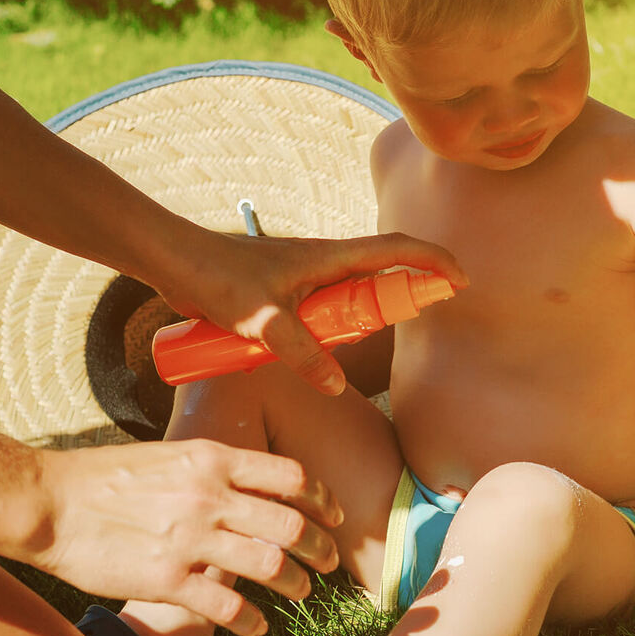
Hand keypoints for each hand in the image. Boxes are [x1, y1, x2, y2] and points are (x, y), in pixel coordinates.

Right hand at [27, 439, 342, 635]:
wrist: (50, 503)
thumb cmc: (106, 476)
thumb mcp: (171, 455)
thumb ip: (214, 469)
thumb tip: (253, 485)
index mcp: (212, 459)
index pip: (291, 478)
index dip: (322, 500)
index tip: (333, 516)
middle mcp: (209, 496)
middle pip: (290, 525)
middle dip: (320, 547)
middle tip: (328, 560)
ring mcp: (190, 539)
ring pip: (269, 565)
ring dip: (294, 583)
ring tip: (300, 591)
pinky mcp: (167, 580)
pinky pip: (227, 606)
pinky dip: (252, 620)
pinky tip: (258, 626)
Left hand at [153, 228, 467, 394]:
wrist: (174, 262)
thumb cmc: (216, 277)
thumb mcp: (263, 320)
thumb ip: (301, 352)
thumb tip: (337, 384)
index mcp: (328, 257)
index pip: (396, 250)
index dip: (433, 261)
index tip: (460, 281)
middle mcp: (323, 264)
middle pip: (382, 274)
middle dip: (410, 291)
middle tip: (426, 315)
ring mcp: (305, 279)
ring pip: (352, 297)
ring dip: (368, 315)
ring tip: (367, 342)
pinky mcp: (286, 294)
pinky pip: (323, 313)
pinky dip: (335, 329)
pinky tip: (320, 355)